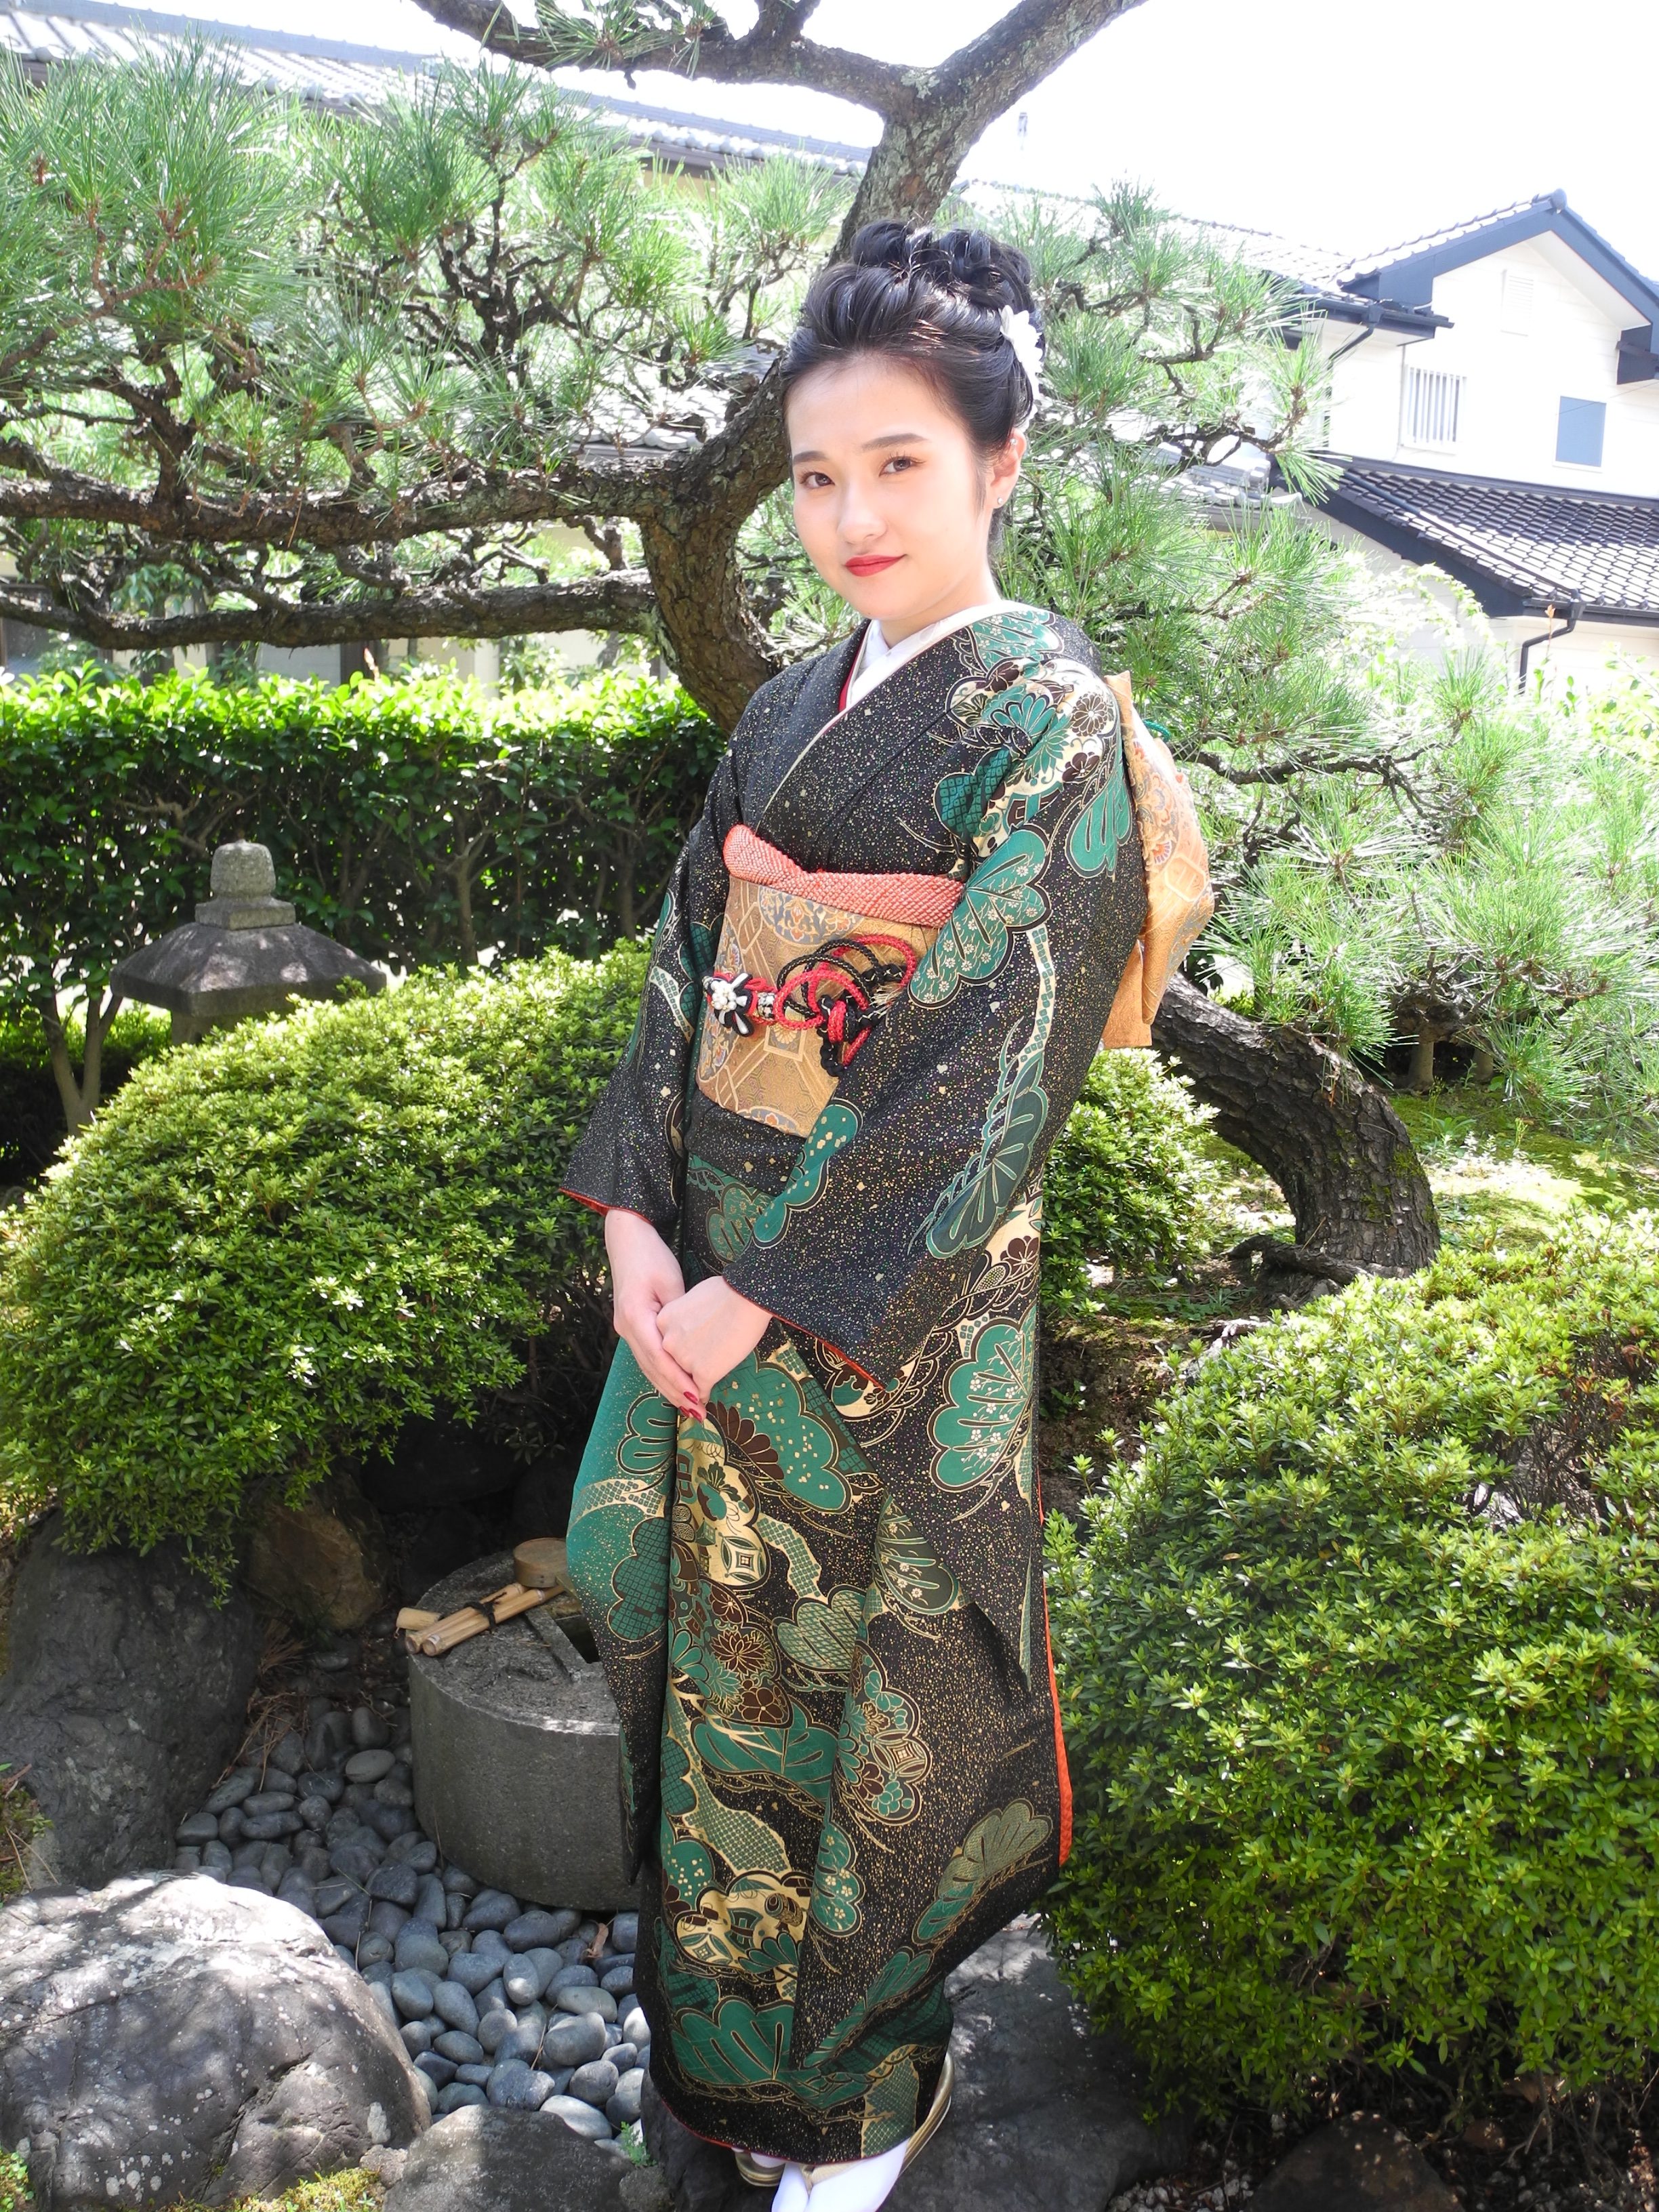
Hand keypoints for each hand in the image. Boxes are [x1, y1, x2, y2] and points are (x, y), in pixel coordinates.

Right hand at [604, 1208, 697, 1413]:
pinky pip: (647, 1357)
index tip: (698, 1398)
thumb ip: (678, 1314)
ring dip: (668, 1388)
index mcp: (635, 1316)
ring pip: (647, 1367)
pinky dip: (662, 1374)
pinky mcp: (631, 1326)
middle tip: (698, 1414)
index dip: (678, 1381)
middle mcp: (626, 1328)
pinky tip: (676, 1387)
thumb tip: (688, 1343)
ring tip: (690, 1408)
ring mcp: (625, 1329)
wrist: (628, 1239)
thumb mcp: (669, 1281)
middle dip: (675, 1393)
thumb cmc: (651, 1256)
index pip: (659, 1358)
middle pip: (652, 1369)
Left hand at [658, 1276, 771, 1408]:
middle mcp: (667, 1342)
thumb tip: (693, 1325)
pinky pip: (701, 1390)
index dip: (676, 1354)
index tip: (683, 1362)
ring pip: (685, 1379)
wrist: (746, 1298)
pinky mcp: (702, 1372)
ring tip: (698, 1398)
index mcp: (662, 1321)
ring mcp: (683, 1359)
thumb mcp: (693, 1299)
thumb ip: (685, 1317)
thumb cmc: (727, 1292)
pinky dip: (704, 1395)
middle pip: (673, 1364)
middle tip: (691, 1383)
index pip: (666, 1345)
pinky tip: (706, 1400)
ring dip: (692, 1387)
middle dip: (682, 1374)